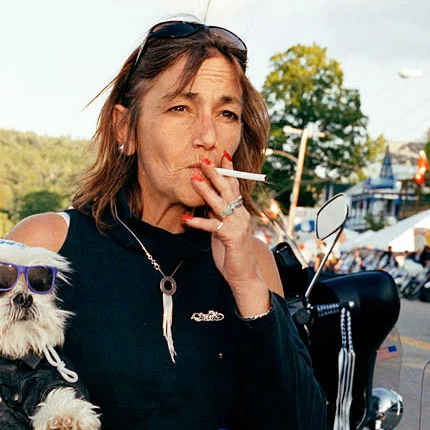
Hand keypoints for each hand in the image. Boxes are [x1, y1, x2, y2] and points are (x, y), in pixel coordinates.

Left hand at [183, 152, 270, 315]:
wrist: (244, 276)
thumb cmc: (231, 253)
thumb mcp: (222, 231)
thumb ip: (217, 217)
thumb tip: (206, 205)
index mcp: (240, 212)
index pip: (234, 186)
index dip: (228, 170)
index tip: (222, 153)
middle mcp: (241, 215)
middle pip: (227, 189)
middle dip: (215, 173)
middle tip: (204, 159)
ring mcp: (237, 225)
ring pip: (220, 203)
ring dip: (205, 190)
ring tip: (193, 178)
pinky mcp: (230, 237)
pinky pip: (212, 227)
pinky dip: (198, 222)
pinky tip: (185, 219)